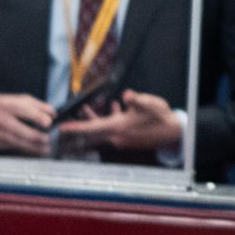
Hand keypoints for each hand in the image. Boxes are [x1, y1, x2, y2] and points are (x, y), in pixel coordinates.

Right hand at [0, 94, 54, 155]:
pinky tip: (35, 150)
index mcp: (7, 105)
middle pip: (20, 130)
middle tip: (48, 138)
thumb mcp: (17, 99)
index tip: (49, 122)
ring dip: (33, 147)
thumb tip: (52, 113)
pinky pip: (13, 147)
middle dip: (36, 136)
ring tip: (45, 149)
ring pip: (17, 142)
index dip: (38, 117)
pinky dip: (25, 149)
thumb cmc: (1, 105)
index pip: (24, 111)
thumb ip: (37, 105)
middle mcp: (1, 120)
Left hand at [55, 89, 182, 151]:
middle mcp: (116, 136)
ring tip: (86, 109)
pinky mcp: (127, 138)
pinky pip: (111, 129)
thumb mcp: (149, 104)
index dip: (75, 127)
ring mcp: (121, 139)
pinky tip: (114, 108)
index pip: (91, 128)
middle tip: (66, 122)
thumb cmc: (160, 118)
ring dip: (93, 120)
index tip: (61, 128)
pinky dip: (107, 120)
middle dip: (79, 124)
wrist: (172, 132)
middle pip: (92, 132)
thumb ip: (136, 99)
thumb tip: (126, 94)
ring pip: (101, 130)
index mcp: (118, 127)